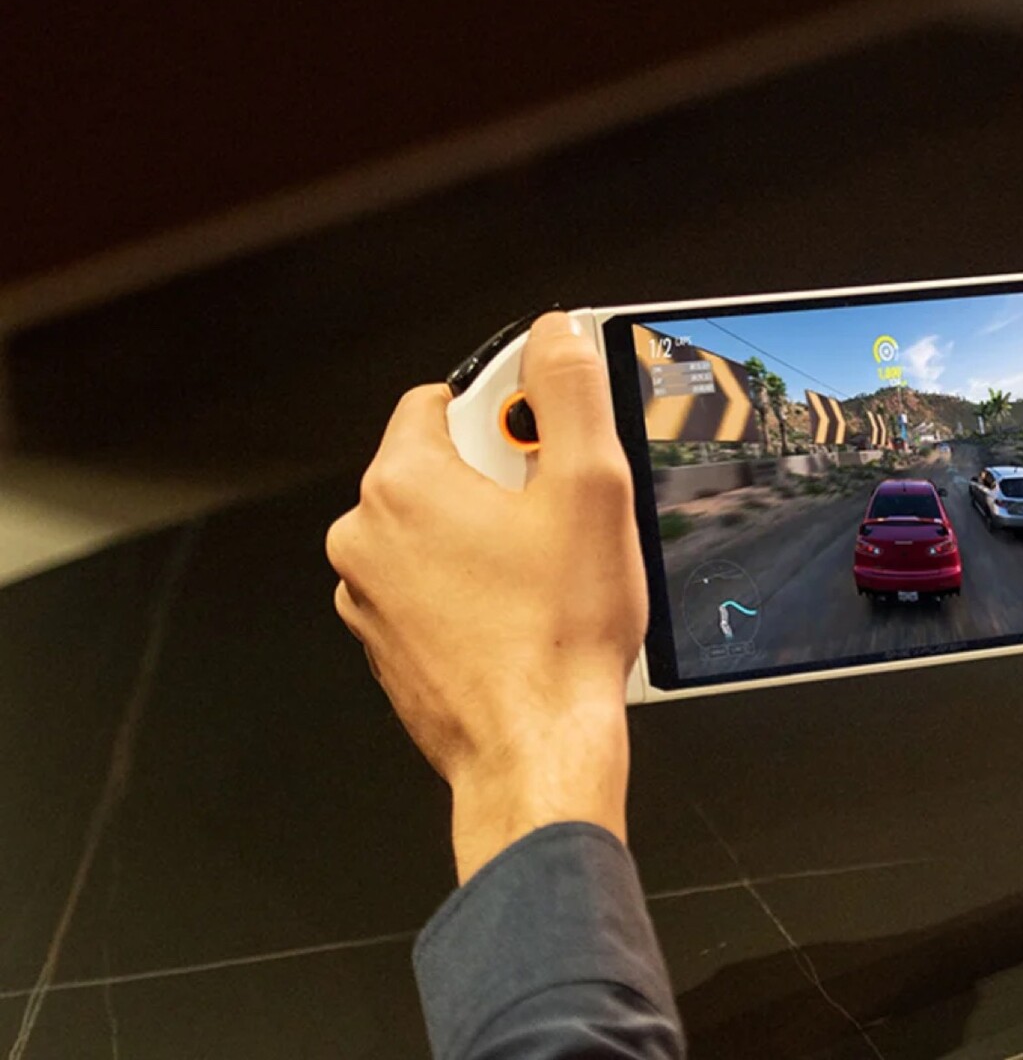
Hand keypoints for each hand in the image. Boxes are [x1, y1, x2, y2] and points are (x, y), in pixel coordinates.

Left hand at [327, 312, 647, 879]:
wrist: (536, 752)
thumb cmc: (557, 636)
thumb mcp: (590, 489)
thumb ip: (570, 393)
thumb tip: (555, 337)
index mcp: (401, 485)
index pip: (441, 398)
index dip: (508, 409)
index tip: (552, 438)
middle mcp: (366, 537)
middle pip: (443, 464)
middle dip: (504, 475)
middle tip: (564, 514)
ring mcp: (370, 598)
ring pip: (440, 529)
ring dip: (491, 532)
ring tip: (552, 572)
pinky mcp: (390, 644)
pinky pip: (435, 585)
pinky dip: (476, 585)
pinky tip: (529, 613)